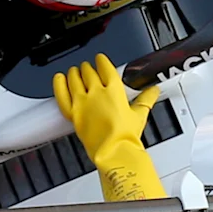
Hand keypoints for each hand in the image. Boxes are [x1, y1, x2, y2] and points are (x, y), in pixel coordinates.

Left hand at [50, 53, 165, 203]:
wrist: (113, 151)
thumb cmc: (125, 136)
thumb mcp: (139, 114)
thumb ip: (146, 99)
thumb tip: (154, 91)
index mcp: (114, 90)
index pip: (105, 68)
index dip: (101, 61)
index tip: (100, 60)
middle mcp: (96, 93)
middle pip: (89, 72)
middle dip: (88, 68)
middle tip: (88, 68)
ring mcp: (82, 102)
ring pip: (74, 79)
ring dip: (75, 72)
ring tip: (75, 71)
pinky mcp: (72, 113)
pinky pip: (62, 94)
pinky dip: (59, 84)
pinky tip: (59, 78)